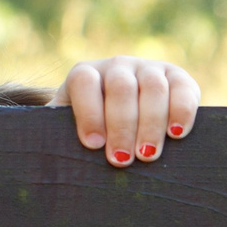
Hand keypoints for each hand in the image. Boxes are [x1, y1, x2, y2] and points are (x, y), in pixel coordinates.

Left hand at [61, 56, 200, 167]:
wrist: (125, 122)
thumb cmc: (92, 136)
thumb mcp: (68, 132)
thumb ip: (56, 139)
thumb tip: (43, 161)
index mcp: (85, 75)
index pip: (85, 82)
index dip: (89, 112)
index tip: (93, 144)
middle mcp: (117, 66)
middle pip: (121, 87)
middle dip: (121, 126)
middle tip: (121, 160)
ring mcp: (149, 68)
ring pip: (153, 87)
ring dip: (150, 123)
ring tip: (147, 155)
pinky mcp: (178, 78)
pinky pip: (183, 89)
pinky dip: (182, 111)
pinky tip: (176, 134)